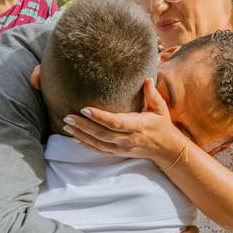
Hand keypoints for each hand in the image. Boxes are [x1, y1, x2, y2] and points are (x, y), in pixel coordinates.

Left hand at [64, 78, 186, 164]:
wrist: (165, 149)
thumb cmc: (161, 125)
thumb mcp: (160, 108)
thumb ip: (152, 94)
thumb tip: (146, 79)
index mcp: (138, 126)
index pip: (116, 122)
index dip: (99, 117)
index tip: (85, 109)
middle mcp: (128, 139)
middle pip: (102, 134)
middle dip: (83, 126)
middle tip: (68, 116)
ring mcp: (122, 148)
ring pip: (98, 143)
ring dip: (81, 135)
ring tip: (66, 125)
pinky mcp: (118, 153)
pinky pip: (99, 150)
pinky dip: (86, 144)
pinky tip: (75, 137)